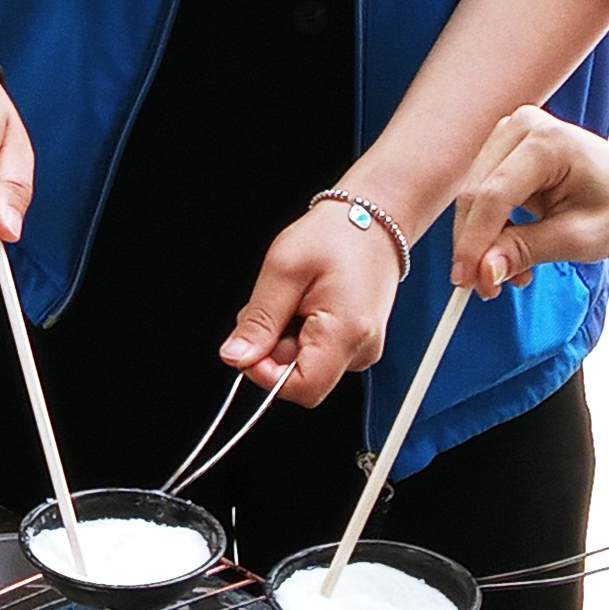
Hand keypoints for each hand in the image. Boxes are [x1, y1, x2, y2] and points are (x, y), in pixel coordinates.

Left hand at [223, 199, 408, 408]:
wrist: (372, 220)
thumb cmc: (337, 235)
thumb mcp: (283, 270)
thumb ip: (259, 320)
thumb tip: (236, 357)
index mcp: (346, 333)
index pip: (303, 389)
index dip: (266, 376)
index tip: (249, 346)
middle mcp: (361, 348)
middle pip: (301, 380)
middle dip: (272, 351)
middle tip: (274, 306)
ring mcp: (361, 348)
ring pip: (306, 366)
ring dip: (285, 340)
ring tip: (294, 298)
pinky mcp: (357, 343)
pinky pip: (317, 353)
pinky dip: (300, 333)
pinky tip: (306, 304)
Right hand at [450, 107, 608, 295]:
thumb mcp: (581, 238)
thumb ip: (526, 251)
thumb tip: (482, 271)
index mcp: (547, 141)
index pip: (492, 197)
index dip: (474, 243)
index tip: (467, 282)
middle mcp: (522, 127)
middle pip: (475, 196)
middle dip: (477, 247)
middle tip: (488, 289)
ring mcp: (511, 135)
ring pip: (472, 199)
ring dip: (485, 241)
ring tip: (516, 272)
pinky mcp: (505, 150)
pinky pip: (481, 196)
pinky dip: (491, 230)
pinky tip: (514, 250)